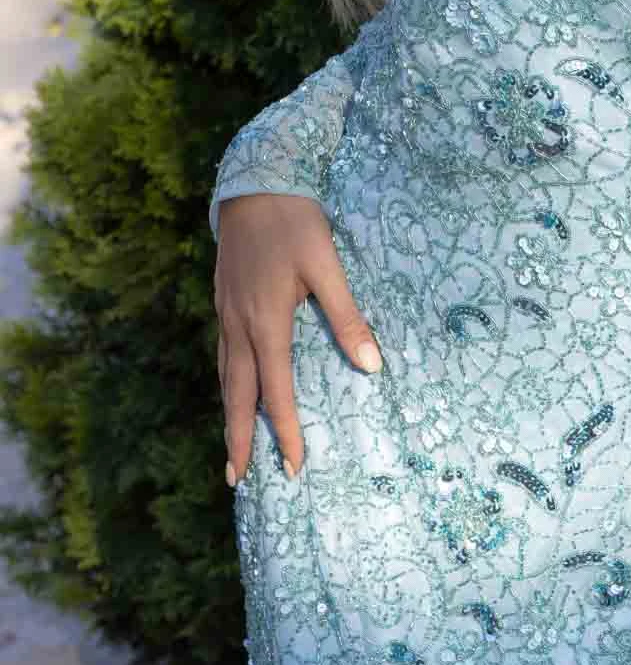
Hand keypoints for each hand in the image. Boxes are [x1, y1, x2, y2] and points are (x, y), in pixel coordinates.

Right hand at [214, 193, 381, 484]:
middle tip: (237, 480)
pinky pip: (225, 356)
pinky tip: (236, 390)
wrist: (253, 184)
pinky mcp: (224, 302)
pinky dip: (228, 384)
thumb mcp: (327, 265)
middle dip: (238, 439)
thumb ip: (347, 315)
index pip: (276, 391)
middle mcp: (240, 325)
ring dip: (230, 416)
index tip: (292, 466)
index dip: (285, 430)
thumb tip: (371, 365)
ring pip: (226, 377)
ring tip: (233, 449)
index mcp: (266, 322)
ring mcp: (227, 314)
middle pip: (237, 395)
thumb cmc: (295, 222)